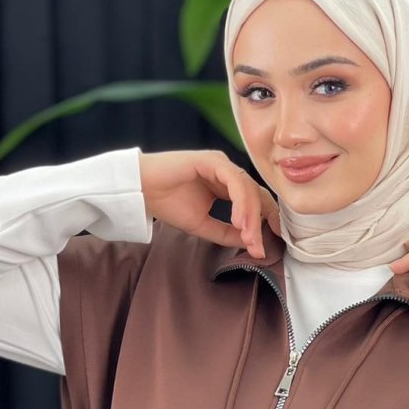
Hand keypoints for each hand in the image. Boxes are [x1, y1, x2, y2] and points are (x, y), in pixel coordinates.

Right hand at [138, 150, 280, 258]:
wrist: (141, 189)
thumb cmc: (166, 203)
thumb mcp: (203, 225)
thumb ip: (226, 233)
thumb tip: (251, 242)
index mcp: (226, 185)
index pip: (255, 201)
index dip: (265, 221)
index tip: (268, 244)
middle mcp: (227, 173)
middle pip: (256, 196)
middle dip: (261, 224)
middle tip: (258, 248)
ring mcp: (221, 164)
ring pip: (248, 190)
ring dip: (251, 217)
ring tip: (248, 238)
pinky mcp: (212, 160)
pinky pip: (234, 181)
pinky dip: (240, 202)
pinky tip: (238, 221)